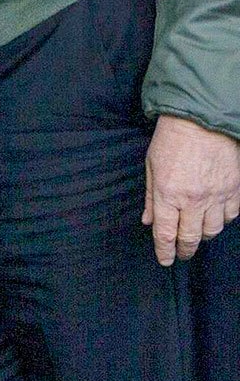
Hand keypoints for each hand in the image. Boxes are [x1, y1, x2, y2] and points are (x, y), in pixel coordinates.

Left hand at [143, 115, 239, 265]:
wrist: (203, 120)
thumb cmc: (172, 140)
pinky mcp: (235, 189)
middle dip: (184, 250)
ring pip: (213, 230)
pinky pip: (231, 216)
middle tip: (181, 254)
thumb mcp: (152, 166)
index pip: (166, 233)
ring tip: (196, 235)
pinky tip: (215, 218)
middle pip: (191, 237)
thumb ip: (151, 197)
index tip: (165, 260)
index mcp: (169, 194)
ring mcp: (218, 196)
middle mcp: (194, 200)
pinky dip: (223, 221)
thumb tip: (149, 221)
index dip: (165, 251)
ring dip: (203, 236)